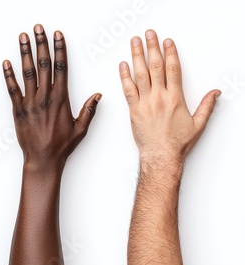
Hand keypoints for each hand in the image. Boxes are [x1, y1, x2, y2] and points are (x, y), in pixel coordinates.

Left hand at [2, 24, 100, 167]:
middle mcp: (45, 97)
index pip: (60, 68)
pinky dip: (8, 75)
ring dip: (24, 53)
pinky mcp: (18, 110)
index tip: (58, 36)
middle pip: (43, 65)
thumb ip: (89, 110)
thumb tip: (97, 95)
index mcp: (61, 99)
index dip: (59, 50)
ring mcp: (30, 103)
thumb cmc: (62, 146)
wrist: (43, 159)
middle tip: (38, 29)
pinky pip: (12, 89)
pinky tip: (6, 62)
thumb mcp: (81, 128)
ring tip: (23, 38)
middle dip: (41, 44)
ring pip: (27, 73)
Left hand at [119, 29, 220, 161]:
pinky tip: (123, 65)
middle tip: (149, 34)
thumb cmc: (177, 143)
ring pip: (140, 75)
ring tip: (135, 42)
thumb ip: (206, 106)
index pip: (173, 69)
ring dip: (137, 56)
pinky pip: (128, 90)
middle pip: (155, 67)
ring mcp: (145, 103)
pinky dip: (124, 76)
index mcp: (175, 98)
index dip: (170, 53)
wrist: (161, 156)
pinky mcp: (134, 110)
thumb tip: (215, 92)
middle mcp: (159, 98)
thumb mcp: (198, 124)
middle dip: (152, 48)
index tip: (167, 41)